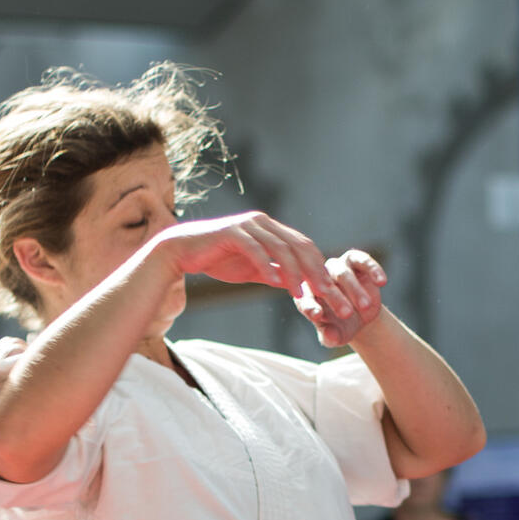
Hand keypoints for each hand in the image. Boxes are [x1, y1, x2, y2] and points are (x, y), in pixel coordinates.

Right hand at [154, 212, 345, 310]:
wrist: (183, 251)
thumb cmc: (217, 259)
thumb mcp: (252, 270)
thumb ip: (274, 273)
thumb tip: (296, 285)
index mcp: (273, 230)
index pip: (306, 249)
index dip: (323, 270)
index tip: (335, 293)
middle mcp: (264, 223)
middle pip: (300, 247)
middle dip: (318, 274)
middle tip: (332, 296)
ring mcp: (249, 226)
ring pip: (281, 249)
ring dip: (294, 273)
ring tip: (302, 296)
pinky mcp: (232, 232)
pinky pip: (255, 249)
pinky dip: (266, 265)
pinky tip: (275, 283)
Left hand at [296, 250, 386, 348]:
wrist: (363, 316)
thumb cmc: (343, 327)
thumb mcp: (337, 337)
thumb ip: (330, 337)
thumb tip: (330, 337)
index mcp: (308, 296)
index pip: (305, 300)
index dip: (310, 307)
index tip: (317, 316)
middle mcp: (320, 278)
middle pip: (324, 286)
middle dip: (336, 300)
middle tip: (347, 315)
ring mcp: (337, 267)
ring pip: (343, 274)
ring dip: (355, 290)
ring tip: (365, 307)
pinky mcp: (356, 260)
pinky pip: (363, 261)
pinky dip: (373, 270)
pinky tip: (381, 282)